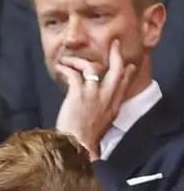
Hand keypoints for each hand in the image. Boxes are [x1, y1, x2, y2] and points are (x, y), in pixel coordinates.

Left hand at [55, 40, 134, 158]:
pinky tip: (61, 67)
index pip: (123, 83)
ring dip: (79, 61)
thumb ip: (106, 112)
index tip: (129, 65)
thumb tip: (105, 108)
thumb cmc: (86, 140)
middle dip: (116, 55)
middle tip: (114, 45)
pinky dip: (66, 68)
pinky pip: (73, 73)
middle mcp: (106, 97)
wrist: (77, 146)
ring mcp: (92, 93)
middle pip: (116, 69)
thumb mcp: (104, 126)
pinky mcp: (77, 93)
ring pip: (91, 66)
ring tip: (69, 60)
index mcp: (113, 106)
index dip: (127, 72)